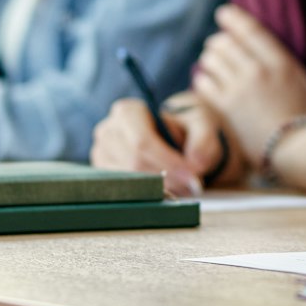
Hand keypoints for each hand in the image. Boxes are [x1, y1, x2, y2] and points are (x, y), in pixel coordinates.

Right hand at [91, 93, 239, 197]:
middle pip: (135, 163)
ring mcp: (101, 153)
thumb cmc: (184, 129)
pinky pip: (124, 190)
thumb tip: (197, 163)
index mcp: (127, 112)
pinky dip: (148, 193)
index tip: (192, 174)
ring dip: (158, 187)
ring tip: (182, 185)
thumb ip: (203, 140)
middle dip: (166, 177)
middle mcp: (108, 131)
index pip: (142, 142)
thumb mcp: (201, 125)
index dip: (168, 162)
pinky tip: (166, 188)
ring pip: (129, 180)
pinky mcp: (103, 173)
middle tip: (192, 185)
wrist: (173, 137)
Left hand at [190, 5, 305, 160]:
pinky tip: (206, 84)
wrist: (301, 152)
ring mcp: (239, 89)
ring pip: (210, 61)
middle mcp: (258, 71)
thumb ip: (298, 74)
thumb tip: (299, 63)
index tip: (223, 14)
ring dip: (209, 60)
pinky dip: (203, 81)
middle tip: (216, 46)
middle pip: (225, 42)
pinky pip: (203, 84)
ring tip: (211, 65)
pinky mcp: (225, 109)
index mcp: (281, 62)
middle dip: (218, 42)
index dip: (233, 18)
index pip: (250, 30)